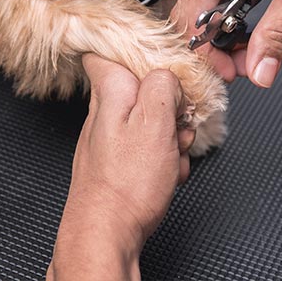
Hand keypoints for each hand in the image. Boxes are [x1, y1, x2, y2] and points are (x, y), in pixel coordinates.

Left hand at [48, 55, 194, 280]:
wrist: (106, 233)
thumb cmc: (126, 184)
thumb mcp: (156, 120)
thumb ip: (163, 84)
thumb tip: (169, 73)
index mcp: (110, 90)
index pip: (109, 48)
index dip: (138, 49)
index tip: (161, 60)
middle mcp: (104, 110)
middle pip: (144, 88)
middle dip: (170, 104)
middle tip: (177, 123)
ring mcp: (110, 135)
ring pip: (151, 119)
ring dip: (170, 135)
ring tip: (172, 155)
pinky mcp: (117, 159)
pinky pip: (147, 146)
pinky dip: (162, 157)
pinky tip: (166, 172)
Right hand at [174, 0, 281, 87]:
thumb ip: (276, 34)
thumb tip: (261, 72)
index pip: (190, 18)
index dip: (207, 53)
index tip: (233, 71)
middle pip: (194, 9)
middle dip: (217, 42)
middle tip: (249, 61)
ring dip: (225, 23)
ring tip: (256, 37)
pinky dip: (230, 2)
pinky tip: (255, 10)